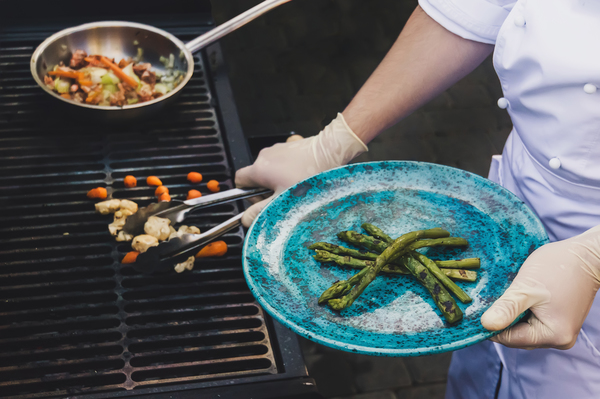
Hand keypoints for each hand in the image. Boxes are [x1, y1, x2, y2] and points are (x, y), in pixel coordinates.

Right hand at [235, 113, 367, 226]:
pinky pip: (283, 161)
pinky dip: (289, 169)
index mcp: (258, 169)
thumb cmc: (309, 177)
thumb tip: (246, 220)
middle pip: (256, 176)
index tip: (262, 200)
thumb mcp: (282, 201)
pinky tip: (303, 175)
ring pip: (271, 169)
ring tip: (297, 186)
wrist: (330, 152)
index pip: (239, 181)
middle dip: (267, 188)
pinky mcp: (290, 146)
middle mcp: (264, 156)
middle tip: (283, 196)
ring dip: (279, 179)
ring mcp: (277, 149)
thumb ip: (261, 211)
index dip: (247, 194)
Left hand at [481, 225, 599, 348]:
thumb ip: (507, 308)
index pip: (510, 339)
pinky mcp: (558, 320)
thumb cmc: (558, 268)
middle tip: (489, 299)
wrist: (585, 254)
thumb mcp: (527, 288)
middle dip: (502, 319)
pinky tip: (517, 295)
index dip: (491, 325)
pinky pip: (531, 320)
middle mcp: (559, 339)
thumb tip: (485, 325)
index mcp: (553, 335)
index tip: (475, 310)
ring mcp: (560, 330)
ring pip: (522, 327)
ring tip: (506, 294)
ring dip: (511, 313)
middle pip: (516, 335)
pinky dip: (521, 310)